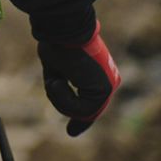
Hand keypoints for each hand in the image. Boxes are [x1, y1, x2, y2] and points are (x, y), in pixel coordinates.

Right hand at [37, 21, 120, 136]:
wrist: (63, 29)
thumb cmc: (56, 43)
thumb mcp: (55, 70)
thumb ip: (60, 89)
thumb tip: (56, 104)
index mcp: (96, 73)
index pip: (91, 101)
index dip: (81, 118)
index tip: (72, 132)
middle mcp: (106, 81)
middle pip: (90, 110)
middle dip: (79, 119)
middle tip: (72, 132)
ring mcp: (107, 86)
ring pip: (82, 112)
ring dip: (60, 100)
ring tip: (53, 81)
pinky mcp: (103, 90)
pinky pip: (81, 110)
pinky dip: (63, 98)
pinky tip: (57, 81)